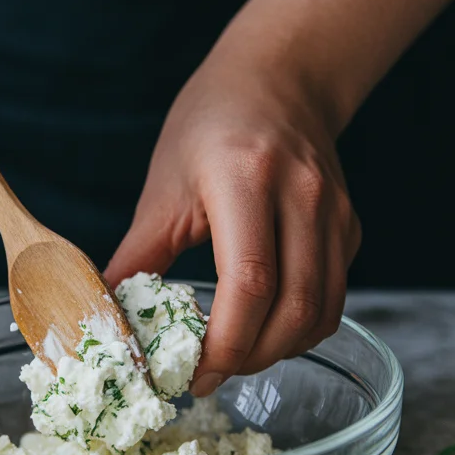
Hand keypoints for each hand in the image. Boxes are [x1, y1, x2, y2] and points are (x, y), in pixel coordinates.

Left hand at [104, 39, 360, 392]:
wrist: (278, 80)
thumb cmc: (209, 126)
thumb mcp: (162, 188)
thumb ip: (138, 259)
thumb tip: (104, 319)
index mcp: (245, 178)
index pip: (249, 282)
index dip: (224, 342)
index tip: (192, 371)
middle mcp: (302, 196)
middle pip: (293, 308)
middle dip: (249, 358)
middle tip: (207, 374)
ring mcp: (334, 213)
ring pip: (321, 313)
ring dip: (277, 351)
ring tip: (233, 358)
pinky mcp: (349, 228)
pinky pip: (333, 298)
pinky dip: (298, 329)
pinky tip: (262, 329)